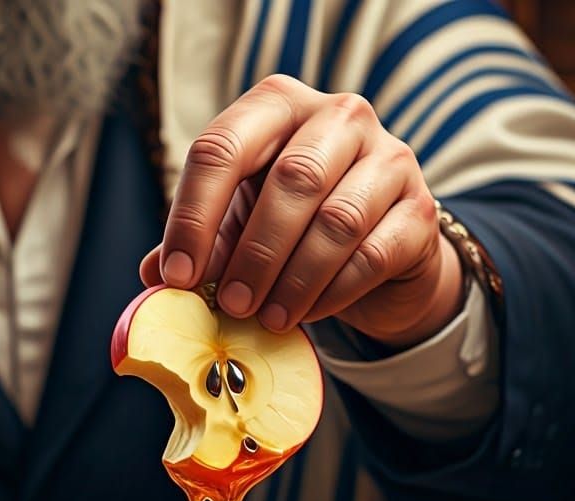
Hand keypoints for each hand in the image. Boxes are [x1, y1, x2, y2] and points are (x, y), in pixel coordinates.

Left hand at [140, 75, 464, 348]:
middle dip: (254, 252)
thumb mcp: (238, 226)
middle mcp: (339, 117)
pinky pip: (374, 254)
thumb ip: (200, 244)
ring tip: (267, 319)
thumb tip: (154, 276)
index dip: (193, 216)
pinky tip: (308, 315)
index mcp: (277, 107)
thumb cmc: (293, 228)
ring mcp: (389, 158)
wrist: (378, 251)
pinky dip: (334, 292)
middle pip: (293, 178)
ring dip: (294, 279)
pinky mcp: (420, 210)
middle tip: (231, 305)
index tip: (178, 276)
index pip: (223, 146)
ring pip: (337, 219)